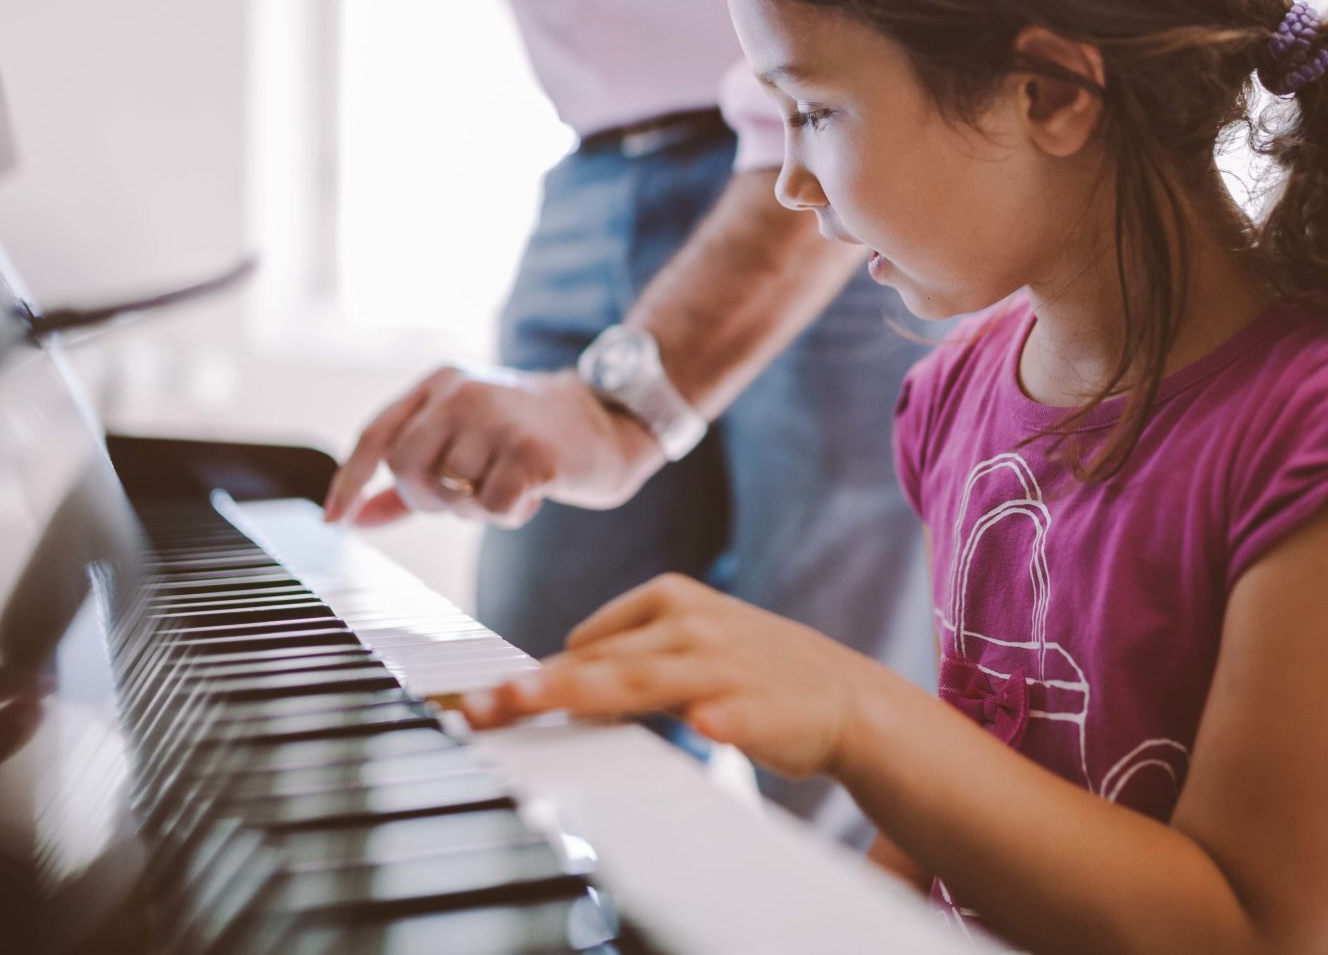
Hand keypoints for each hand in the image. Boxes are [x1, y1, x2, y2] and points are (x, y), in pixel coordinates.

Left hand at [324, 365, 664, 527]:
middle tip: (468, 496)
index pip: (377, 434)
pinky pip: (492, 507)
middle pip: (407, 470)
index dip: (350, 480)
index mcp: (442, 382)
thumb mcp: (466, 441)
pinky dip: (510, 514)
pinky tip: (534, 493)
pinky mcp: (532, 450)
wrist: (611, 420)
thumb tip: (355, 518)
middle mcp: (464, 391)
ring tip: (512, 486)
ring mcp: (499, 417)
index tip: (336, 521)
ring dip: (478, 509)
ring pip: (452, 494)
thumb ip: (411, 477)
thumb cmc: (531, 436)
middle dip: (431, 498)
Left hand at [460, 573, 900, 780]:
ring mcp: (724, 667)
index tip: (481, 703)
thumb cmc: (757, 673)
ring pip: (641, 680)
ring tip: (537, 699)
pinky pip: (726, 714)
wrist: (849, 698)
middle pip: (598, 660)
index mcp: (672, 599)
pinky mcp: (757, 709)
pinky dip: (715, 719)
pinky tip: (705, 728)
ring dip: (586, 690)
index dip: (534, 676)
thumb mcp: (690, 646)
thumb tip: (556, 680)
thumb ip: (627, 658)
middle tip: (478, 708)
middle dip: (534, 688)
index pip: (587, 641)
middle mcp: (692, 626)